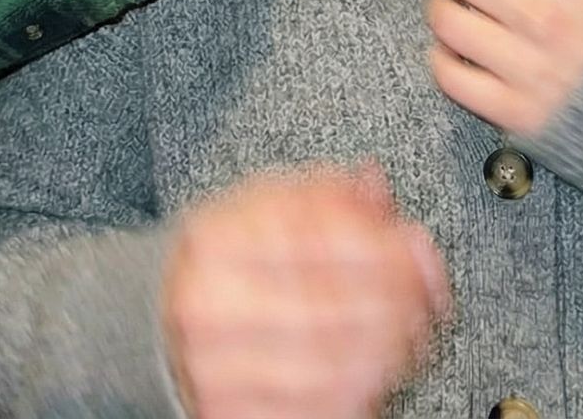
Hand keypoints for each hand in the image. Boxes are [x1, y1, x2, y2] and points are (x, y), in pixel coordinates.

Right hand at [163, 164, 448, 418]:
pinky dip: (359, 393)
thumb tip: (378, 188)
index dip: (382, 245)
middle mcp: (208, 303)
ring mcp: (214, 367)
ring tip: (413, 332)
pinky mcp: (227, 414)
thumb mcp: (262, 205)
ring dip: (388, 350)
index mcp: (216, 238)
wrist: (152, 323)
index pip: (315, 238)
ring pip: (327, 364)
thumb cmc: (224, 258)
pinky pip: (312, 411)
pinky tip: (378, 372)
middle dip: (397, 300)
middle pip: (328, 305)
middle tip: (430, 295)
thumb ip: (323, 193)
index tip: (419, 246)